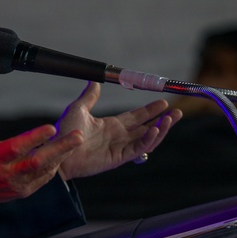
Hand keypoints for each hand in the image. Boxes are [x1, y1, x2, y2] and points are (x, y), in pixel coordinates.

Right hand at [0, 99, 84, 211]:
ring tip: (75, 141)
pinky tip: (63, 153)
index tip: (51, 127)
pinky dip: (54, 165)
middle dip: (60, 148)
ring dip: (61, 155)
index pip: (17, 147)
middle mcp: (8, 174)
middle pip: (39, 160)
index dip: (35, 138)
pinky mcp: (23, 191)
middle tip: (78, 136)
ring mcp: (18, 184)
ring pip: (45, 170)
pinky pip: (43, 178)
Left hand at [55, 82, 180, 180]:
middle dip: (164, 120)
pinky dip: (148, 139)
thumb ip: (90, 96)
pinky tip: (156, 129)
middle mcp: (119, 136)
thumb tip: (95, 80)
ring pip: (147, 139)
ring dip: (161, 130)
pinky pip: (138, 149)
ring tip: (171, 118)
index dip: (151, 110)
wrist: (58, 151)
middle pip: (147, 128)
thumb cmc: (65, 132)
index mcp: (112, 125)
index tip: (163, 102)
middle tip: (177, 111)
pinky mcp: (118, 158)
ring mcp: (120, 147)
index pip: (137, 117)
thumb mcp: (78, 109)